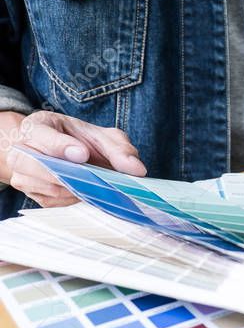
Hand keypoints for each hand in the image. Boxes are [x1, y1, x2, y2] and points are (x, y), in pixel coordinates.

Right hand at [3, 111, 145, 207]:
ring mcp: (23, 174)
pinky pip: (53, 201)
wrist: (64, 152)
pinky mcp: (34, 194)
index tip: (82, 154)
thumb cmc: (80, 140)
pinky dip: (73, 199)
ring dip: (74, 188)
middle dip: (63, 172)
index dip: (61, 146)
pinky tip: (87, 192)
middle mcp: (22, 150)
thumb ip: (119, 148)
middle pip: (31, 164)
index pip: (41, 135)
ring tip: (96, 184)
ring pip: (44, 187)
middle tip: (91, 177)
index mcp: (37, 126)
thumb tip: (137, 169)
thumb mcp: (102, 136)